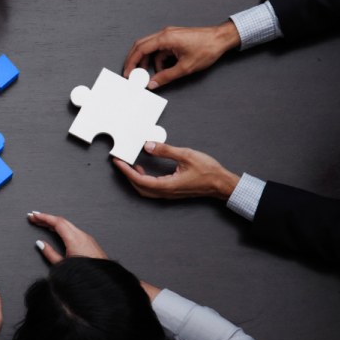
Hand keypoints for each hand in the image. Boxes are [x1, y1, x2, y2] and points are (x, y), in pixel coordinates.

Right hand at [29, 213, 161, 302]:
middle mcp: (82, 236)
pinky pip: (74, 230)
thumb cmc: (85, 275)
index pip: (57, 222)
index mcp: (74, 240)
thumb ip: (50, 253)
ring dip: (54, 223)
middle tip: (34, 218)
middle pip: (62, 221)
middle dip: (46, 218)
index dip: (44, 217)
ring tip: (42, 223)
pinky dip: (62, 228)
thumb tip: (41, 244)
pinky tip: (57, 230)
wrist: (104, 281)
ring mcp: (87, 238)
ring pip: (68, 225)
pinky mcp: (89, 242)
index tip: (34, 215)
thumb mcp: (63, 266)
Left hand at [114, 141, 239, 200]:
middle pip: (139, 187)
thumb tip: (148, 146)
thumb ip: (165, 150)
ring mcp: (169, 194)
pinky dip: (143, 180)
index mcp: (167, 186)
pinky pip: (152, 189)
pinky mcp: (172, 192)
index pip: (140, 180)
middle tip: (119, 163)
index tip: (118, 162)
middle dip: (127, 175)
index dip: (126, 171)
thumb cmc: (208, 171)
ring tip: (129, 165)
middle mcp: (166, 193)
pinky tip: (143, 170)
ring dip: (135, 178)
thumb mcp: (186, 155)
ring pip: (145, 190)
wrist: (221, 183)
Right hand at [124, 22, 241, 88]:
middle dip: (135, 61)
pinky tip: (164, 69)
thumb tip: (153, 83)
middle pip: (141, 46)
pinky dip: (159, 60)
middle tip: (132, 74)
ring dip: (149, 62)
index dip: (132, 62)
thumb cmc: (207, 48)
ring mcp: (169, 35)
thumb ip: (166, 76)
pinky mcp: (174, 39)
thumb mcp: (185, 67)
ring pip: (151, 49)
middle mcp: (165, 34)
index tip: (128, 72)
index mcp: (165, 38)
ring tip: (151, 75)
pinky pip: (160, 50)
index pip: (141, 49)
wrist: (221, 39)